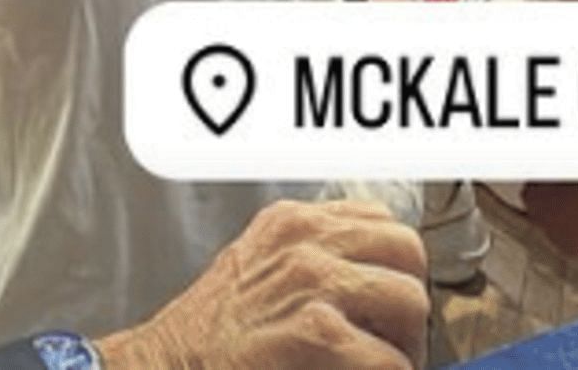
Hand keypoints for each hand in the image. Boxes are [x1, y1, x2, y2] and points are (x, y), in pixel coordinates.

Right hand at [100, 200, 429, 369]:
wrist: (168, 369)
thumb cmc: (212, 340)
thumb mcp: (260, 275)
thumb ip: (313, 265)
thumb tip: (374, 294)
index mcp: (293, 222)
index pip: (383, 222)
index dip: (393, 273)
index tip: (384, 314)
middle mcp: (305, 238)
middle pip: (407, 251)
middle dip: (408, 308)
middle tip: (390, 350)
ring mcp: (310, 279)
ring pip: (409, 299)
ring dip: (404, 348)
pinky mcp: (314, 331)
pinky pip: (388, 357)